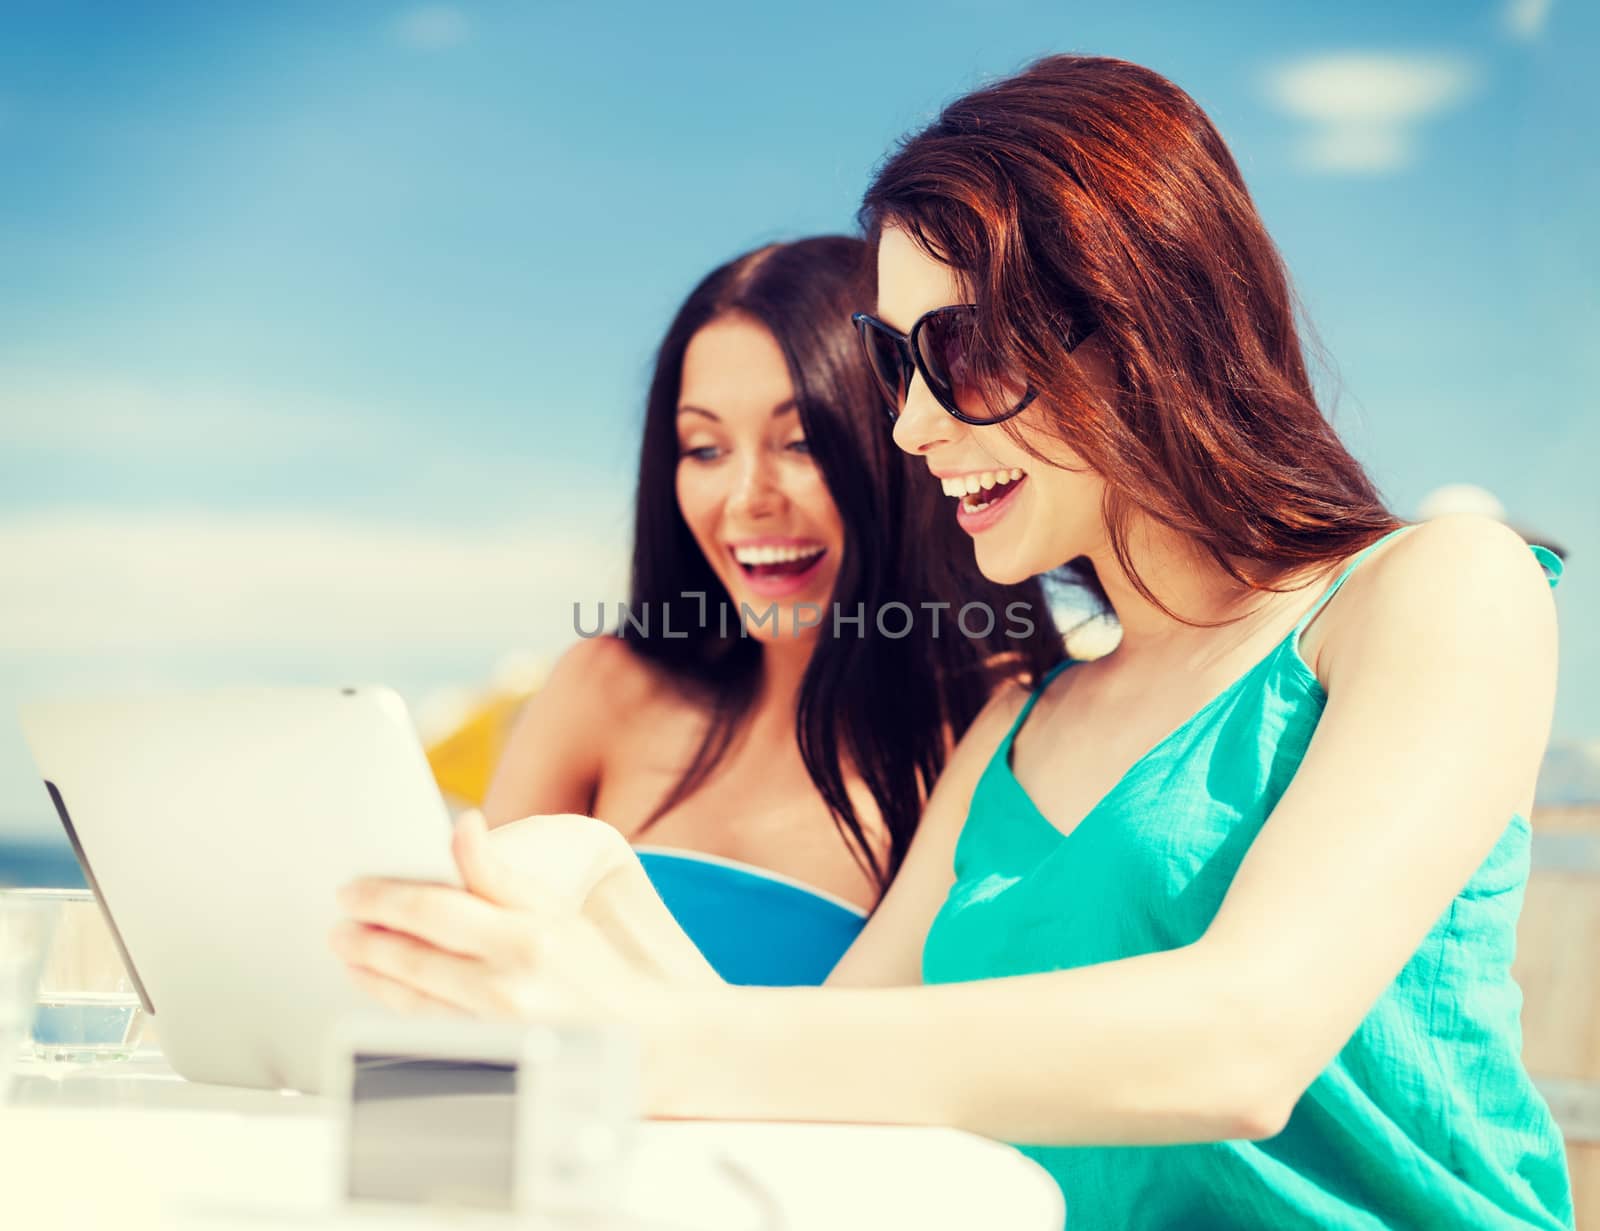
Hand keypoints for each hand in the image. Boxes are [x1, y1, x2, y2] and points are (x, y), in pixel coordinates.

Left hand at [330, 811, 682, 1023]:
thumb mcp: (555, 909)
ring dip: (373, 973)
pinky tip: (385, 989)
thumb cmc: (597, 969)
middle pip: (414, 955)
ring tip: (351, 953)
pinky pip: (429, 1026)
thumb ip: (499, 872)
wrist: (644, 1039)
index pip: (435, 909)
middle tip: (338, 923)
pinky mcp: (492, 1059)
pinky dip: (398, 1005)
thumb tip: (461, 826)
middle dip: (366, 937)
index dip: (385, 897)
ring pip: (412, 997)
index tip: (352, 889)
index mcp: (527, 936)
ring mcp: (497, 1029)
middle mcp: (509, 985)